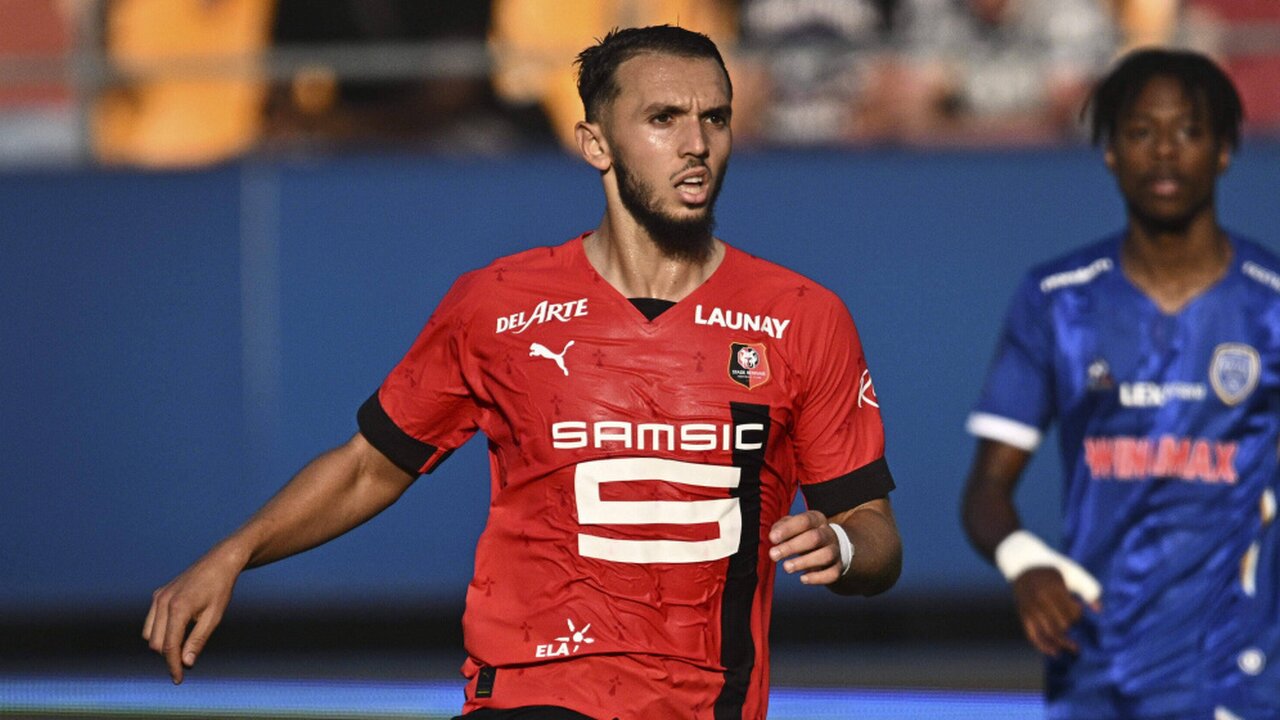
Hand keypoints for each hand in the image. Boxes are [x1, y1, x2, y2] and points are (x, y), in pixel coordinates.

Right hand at [142, 549, 241, 683]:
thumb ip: (198, 640)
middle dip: (169, 656)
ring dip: (162, 644)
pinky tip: (176, 632)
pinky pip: (151, 622)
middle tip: (187, 662)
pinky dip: (159, 632)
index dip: (173, 665)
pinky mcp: (158, 595)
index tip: (178, 679)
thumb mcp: (213, 617)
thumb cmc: (220, 589)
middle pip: (157, 643)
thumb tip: (186, 664)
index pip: (169, 646)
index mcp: (177, 609)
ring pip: (150, 634)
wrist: (219, 562)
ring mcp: (158, 598)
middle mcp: (162, 602)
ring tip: (183, 646)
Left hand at [768, 510, 842, 585]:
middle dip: (792, 547)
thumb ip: (782, 527)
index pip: (805, 521)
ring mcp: (835, 550)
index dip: (788, 529)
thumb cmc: (804, 534)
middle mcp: (828, 533)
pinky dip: (817, 578)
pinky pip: (832, 573)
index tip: (772, 538)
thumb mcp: (793, 525)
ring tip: (786, 567)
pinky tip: (802, 578)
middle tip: (773, 555)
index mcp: (817, 519)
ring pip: (826, 555)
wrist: (829, 545)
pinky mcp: (838, 567)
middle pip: (814, 538)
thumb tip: (774, 535)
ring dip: (804, 562)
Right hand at [1012, 567, 1097, 656]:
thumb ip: (1089, 589)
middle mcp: (1040, 599)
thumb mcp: (1072, 572)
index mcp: (1054, 587)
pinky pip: (1033, 635)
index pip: (1072, 612)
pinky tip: (1055, 652)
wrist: (1022, 562)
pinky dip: (1044, 646)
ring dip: (1063, 642)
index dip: (1078, 613)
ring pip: (1049, 632)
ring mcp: (1030, 608)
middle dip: (1071, 625)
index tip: (1077, 606)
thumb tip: (1098, 611)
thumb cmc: (1053, 568)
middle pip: (1062, 624)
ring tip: (1075, 648)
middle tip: (1073, 621)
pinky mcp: (1023, 614)